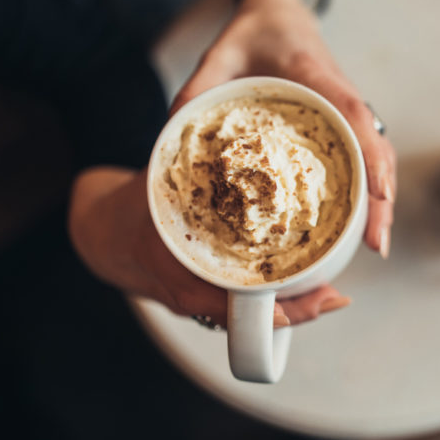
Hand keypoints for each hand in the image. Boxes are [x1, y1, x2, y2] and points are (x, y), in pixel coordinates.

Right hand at [68, 167, 351, 325]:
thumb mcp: (155, 186)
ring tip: (332, 293)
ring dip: (292, 306)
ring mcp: (202, 302)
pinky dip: (278, 299)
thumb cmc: (132, 208)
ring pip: (254, 317)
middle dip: (296, 311)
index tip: (307, 304)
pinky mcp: (210, 298)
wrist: (103, 234)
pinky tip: (308, 283)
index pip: (230, 306)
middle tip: (336, 297)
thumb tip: (206, 120)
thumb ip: (182, 162)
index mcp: (178, 275)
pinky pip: (249, 306)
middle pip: (253, 320)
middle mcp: (193, 297)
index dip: (272, 308)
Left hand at [169, 0, 396, 257]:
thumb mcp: (218, 54)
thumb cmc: (255, 32)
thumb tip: (170, 141)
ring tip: (375, 244)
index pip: (354, 115)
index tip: (379, 194)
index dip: (371, 156)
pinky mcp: (342, 125)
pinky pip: (363, 158)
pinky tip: (362, 223)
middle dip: (382, 198)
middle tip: (378, 244)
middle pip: (375, 149)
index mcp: (316, 77)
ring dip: (380, 201)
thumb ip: (197, 92)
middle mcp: (341, 97)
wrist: (279, 13)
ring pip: (375, 157)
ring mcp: (347, 113)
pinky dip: (368, 191)